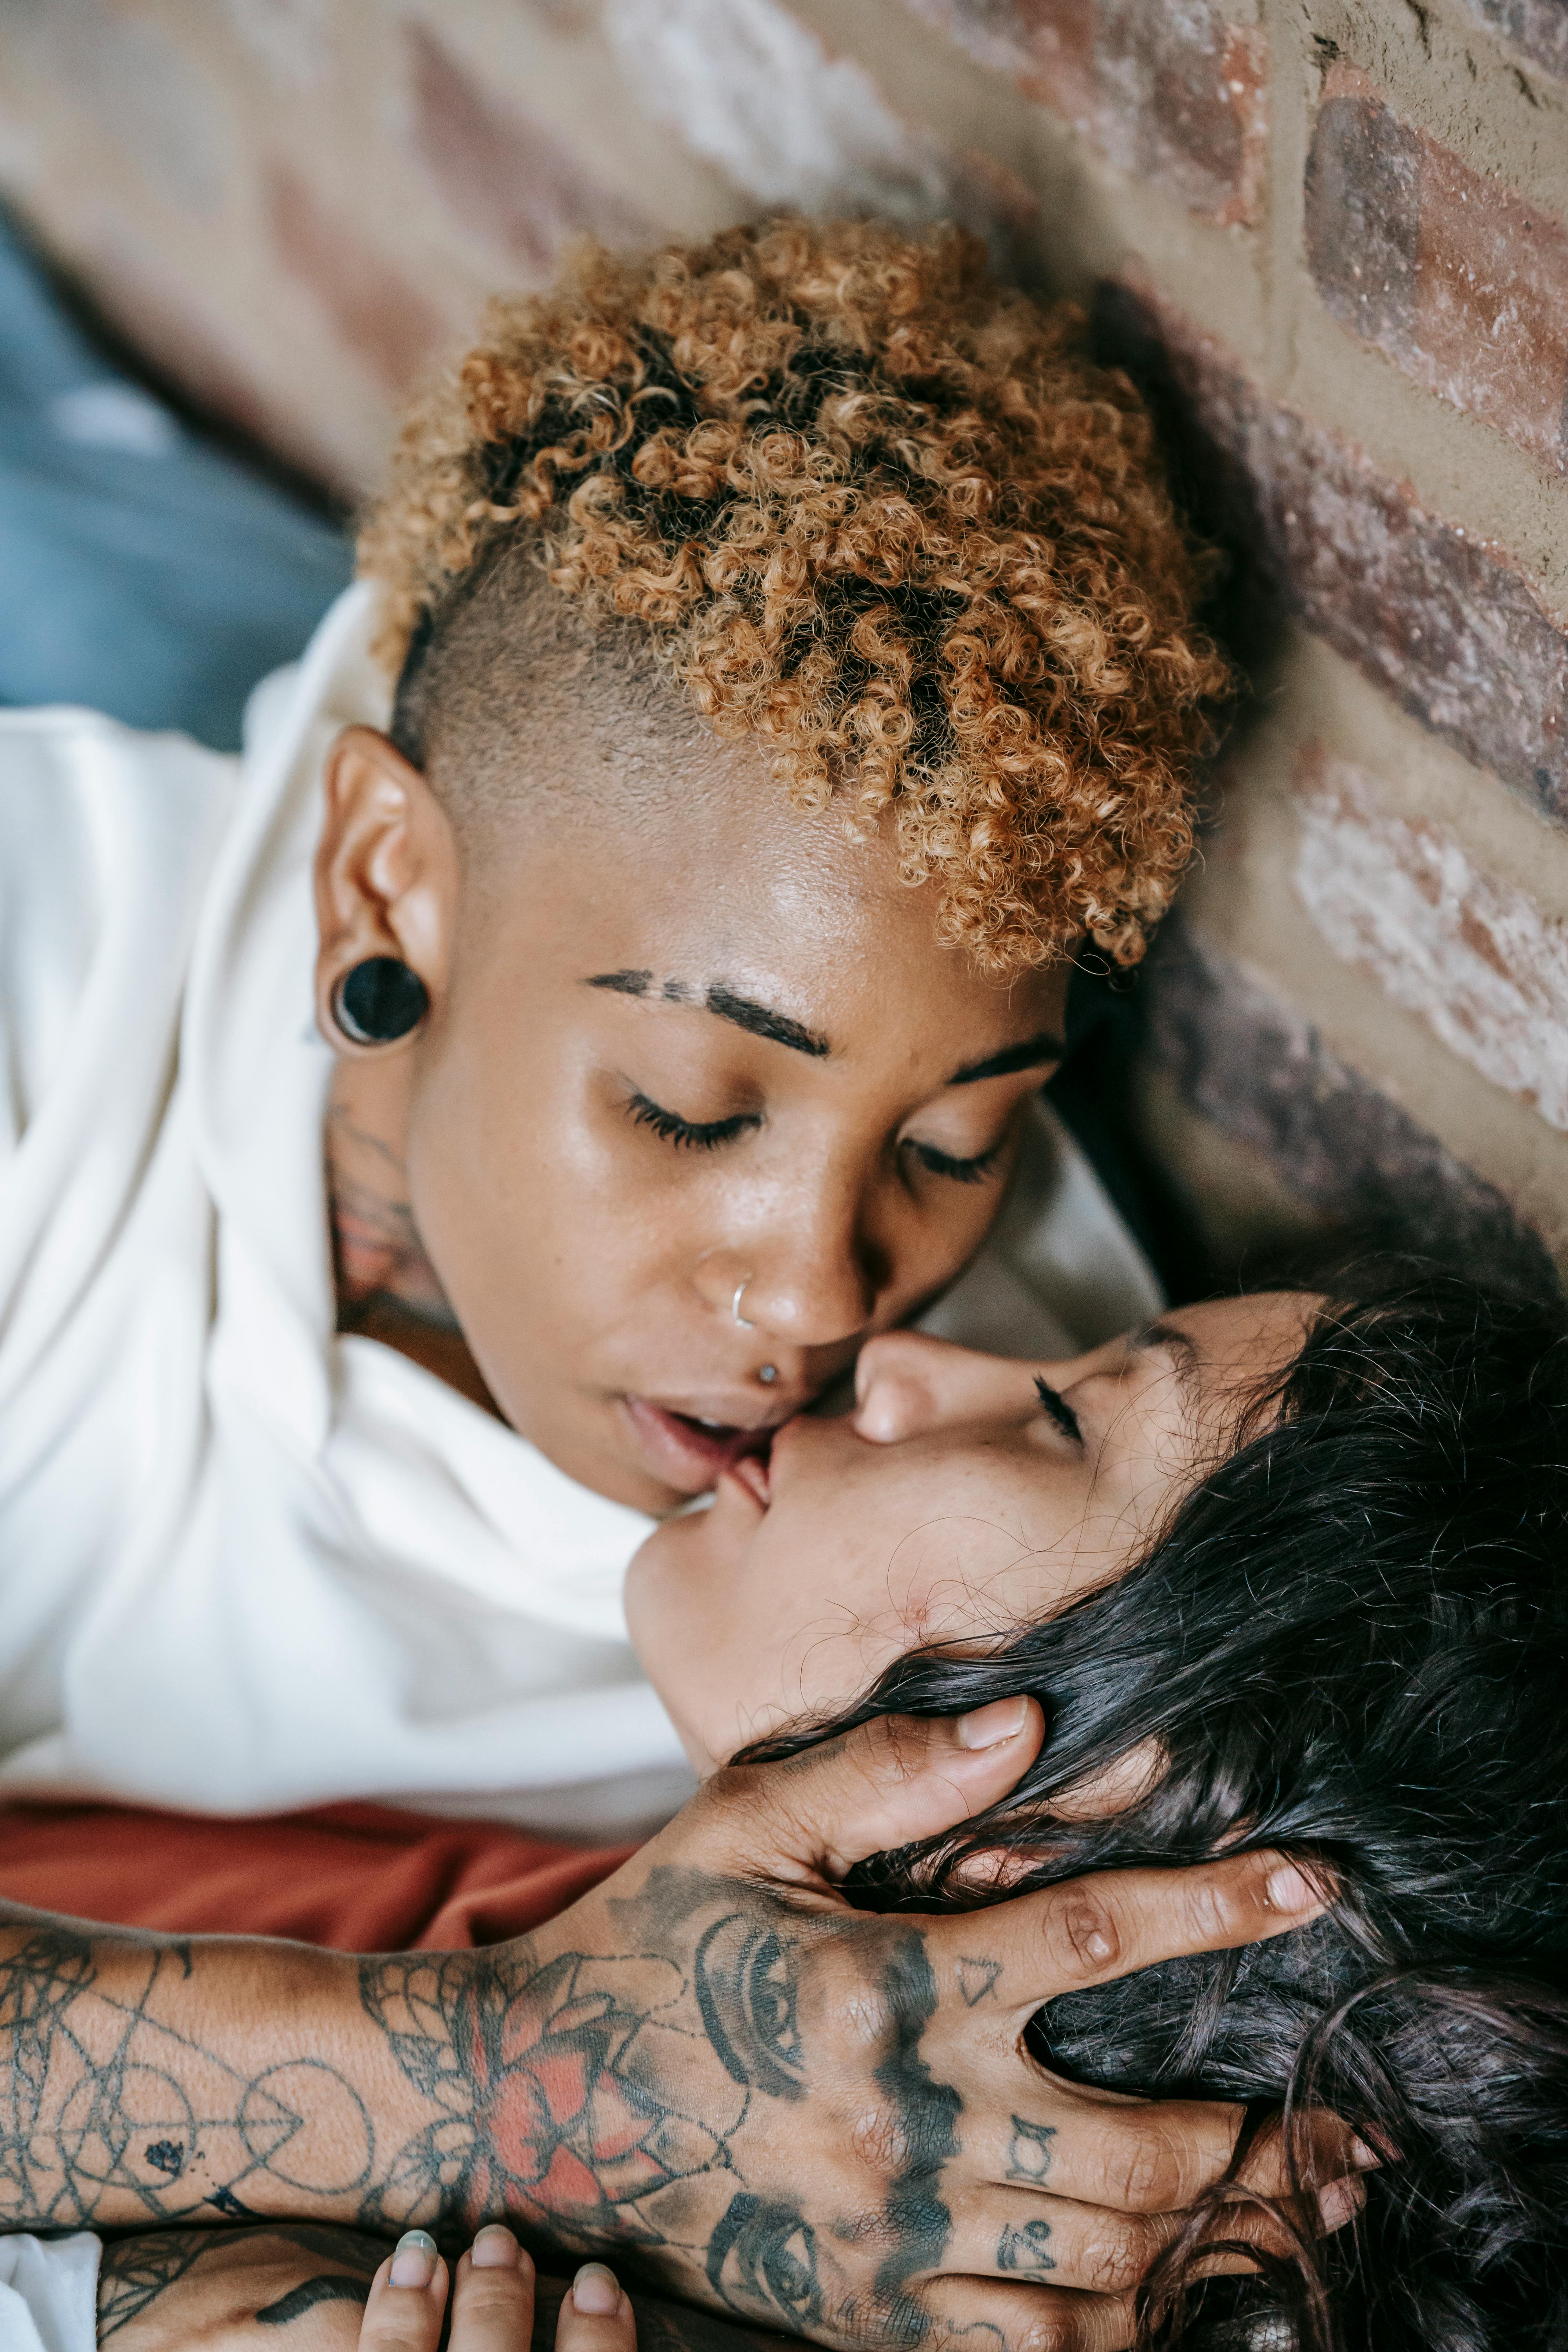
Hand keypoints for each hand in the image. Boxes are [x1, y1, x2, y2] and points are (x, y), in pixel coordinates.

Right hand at [359, 1698, 1339, 2350]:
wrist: (529, 2099)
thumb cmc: (648, 1940)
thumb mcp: (746, 1824)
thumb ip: (886, 1773)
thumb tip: (1023, 1723)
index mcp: (881, 1989)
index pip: (1090, 1939)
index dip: (1213, 1910)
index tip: (1311, 1890)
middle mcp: (897, 2123)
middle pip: (1133, 2149)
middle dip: (1263, 2141)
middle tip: (1350, 2128)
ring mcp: (882, 2235)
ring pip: (1100, 2261)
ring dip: (1219, 2242)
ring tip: (1304, 2218)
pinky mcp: (859, 2312)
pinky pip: (1022, 2348)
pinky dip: (1113, 2329)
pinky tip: (1172, 2299)